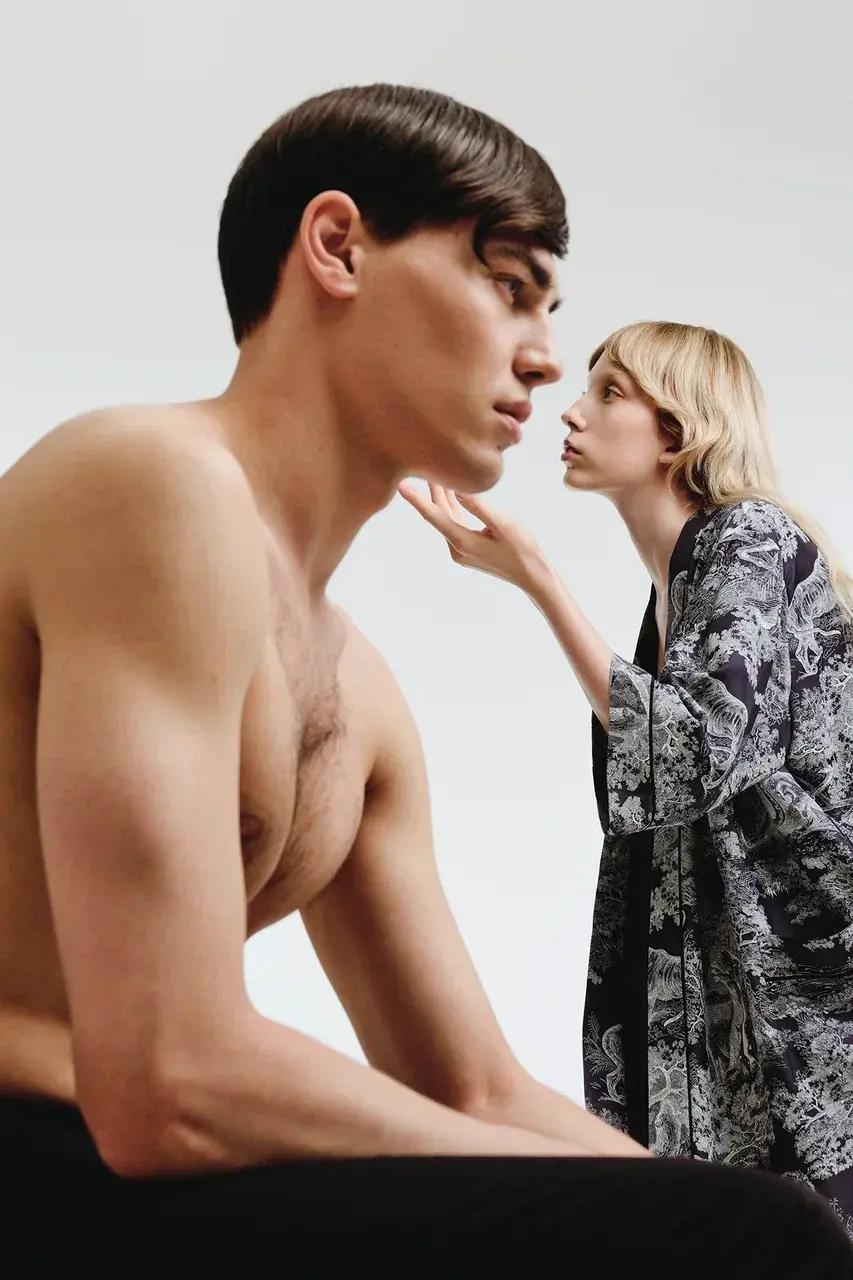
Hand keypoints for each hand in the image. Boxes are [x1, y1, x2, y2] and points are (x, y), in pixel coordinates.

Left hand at [397, 482, 549, 592]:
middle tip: (425, 462)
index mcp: (462, 541)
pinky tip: (453, 492)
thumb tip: (457, 488)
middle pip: (439, 514)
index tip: (401, 484)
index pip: (434, 516)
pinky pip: (455, 523)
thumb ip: (478, 506)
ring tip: (438, 472)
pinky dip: (454, 507)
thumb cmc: (522, 549)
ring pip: (447, 517)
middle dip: (433, 489)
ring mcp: (461, 550)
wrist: (533, 575)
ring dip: (444, 496)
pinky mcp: (468, 549)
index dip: (416, 499)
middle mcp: (456, 548)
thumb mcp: (502, 524)